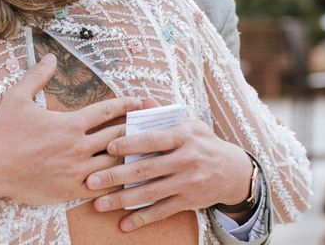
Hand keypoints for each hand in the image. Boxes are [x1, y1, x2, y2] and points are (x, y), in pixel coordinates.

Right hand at [0, 54, 143, 204]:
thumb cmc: (3, 133)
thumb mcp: (17, 98)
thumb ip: (37, 76)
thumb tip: (49, 57)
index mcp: (70, 123)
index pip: (108, 111)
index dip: (126, 104)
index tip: (138, 101)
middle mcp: (78, 147)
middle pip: (118, 135)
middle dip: (134, 128)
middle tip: (147, 124)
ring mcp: (77, 170)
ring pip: (114, 162)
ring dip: (128, 154)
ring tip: (141, 149)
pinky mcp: (71, 190)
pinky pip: (102, 185)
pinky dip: (114, 178)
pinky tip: (122, 175)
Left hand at [85, 116, 252, 231]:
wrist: (233, 171)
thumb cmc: (203, 142)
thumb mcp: (189, 123)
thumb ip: (163, 114)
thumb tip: (140, 100)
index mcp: (183, 136)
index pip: (153, 139)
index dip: (131, 143)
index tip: (108, 146)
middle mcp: (186, 160)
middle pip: (146, 169)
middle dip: (116, 176)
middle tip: (91, 180)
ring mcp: (187, 183)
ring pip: (150, 193)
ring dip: (122, 200)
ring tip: (99, 204)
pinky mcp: (188, 202)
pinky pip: (162, 211)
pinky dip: (142, 218)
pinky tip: (123, 224)